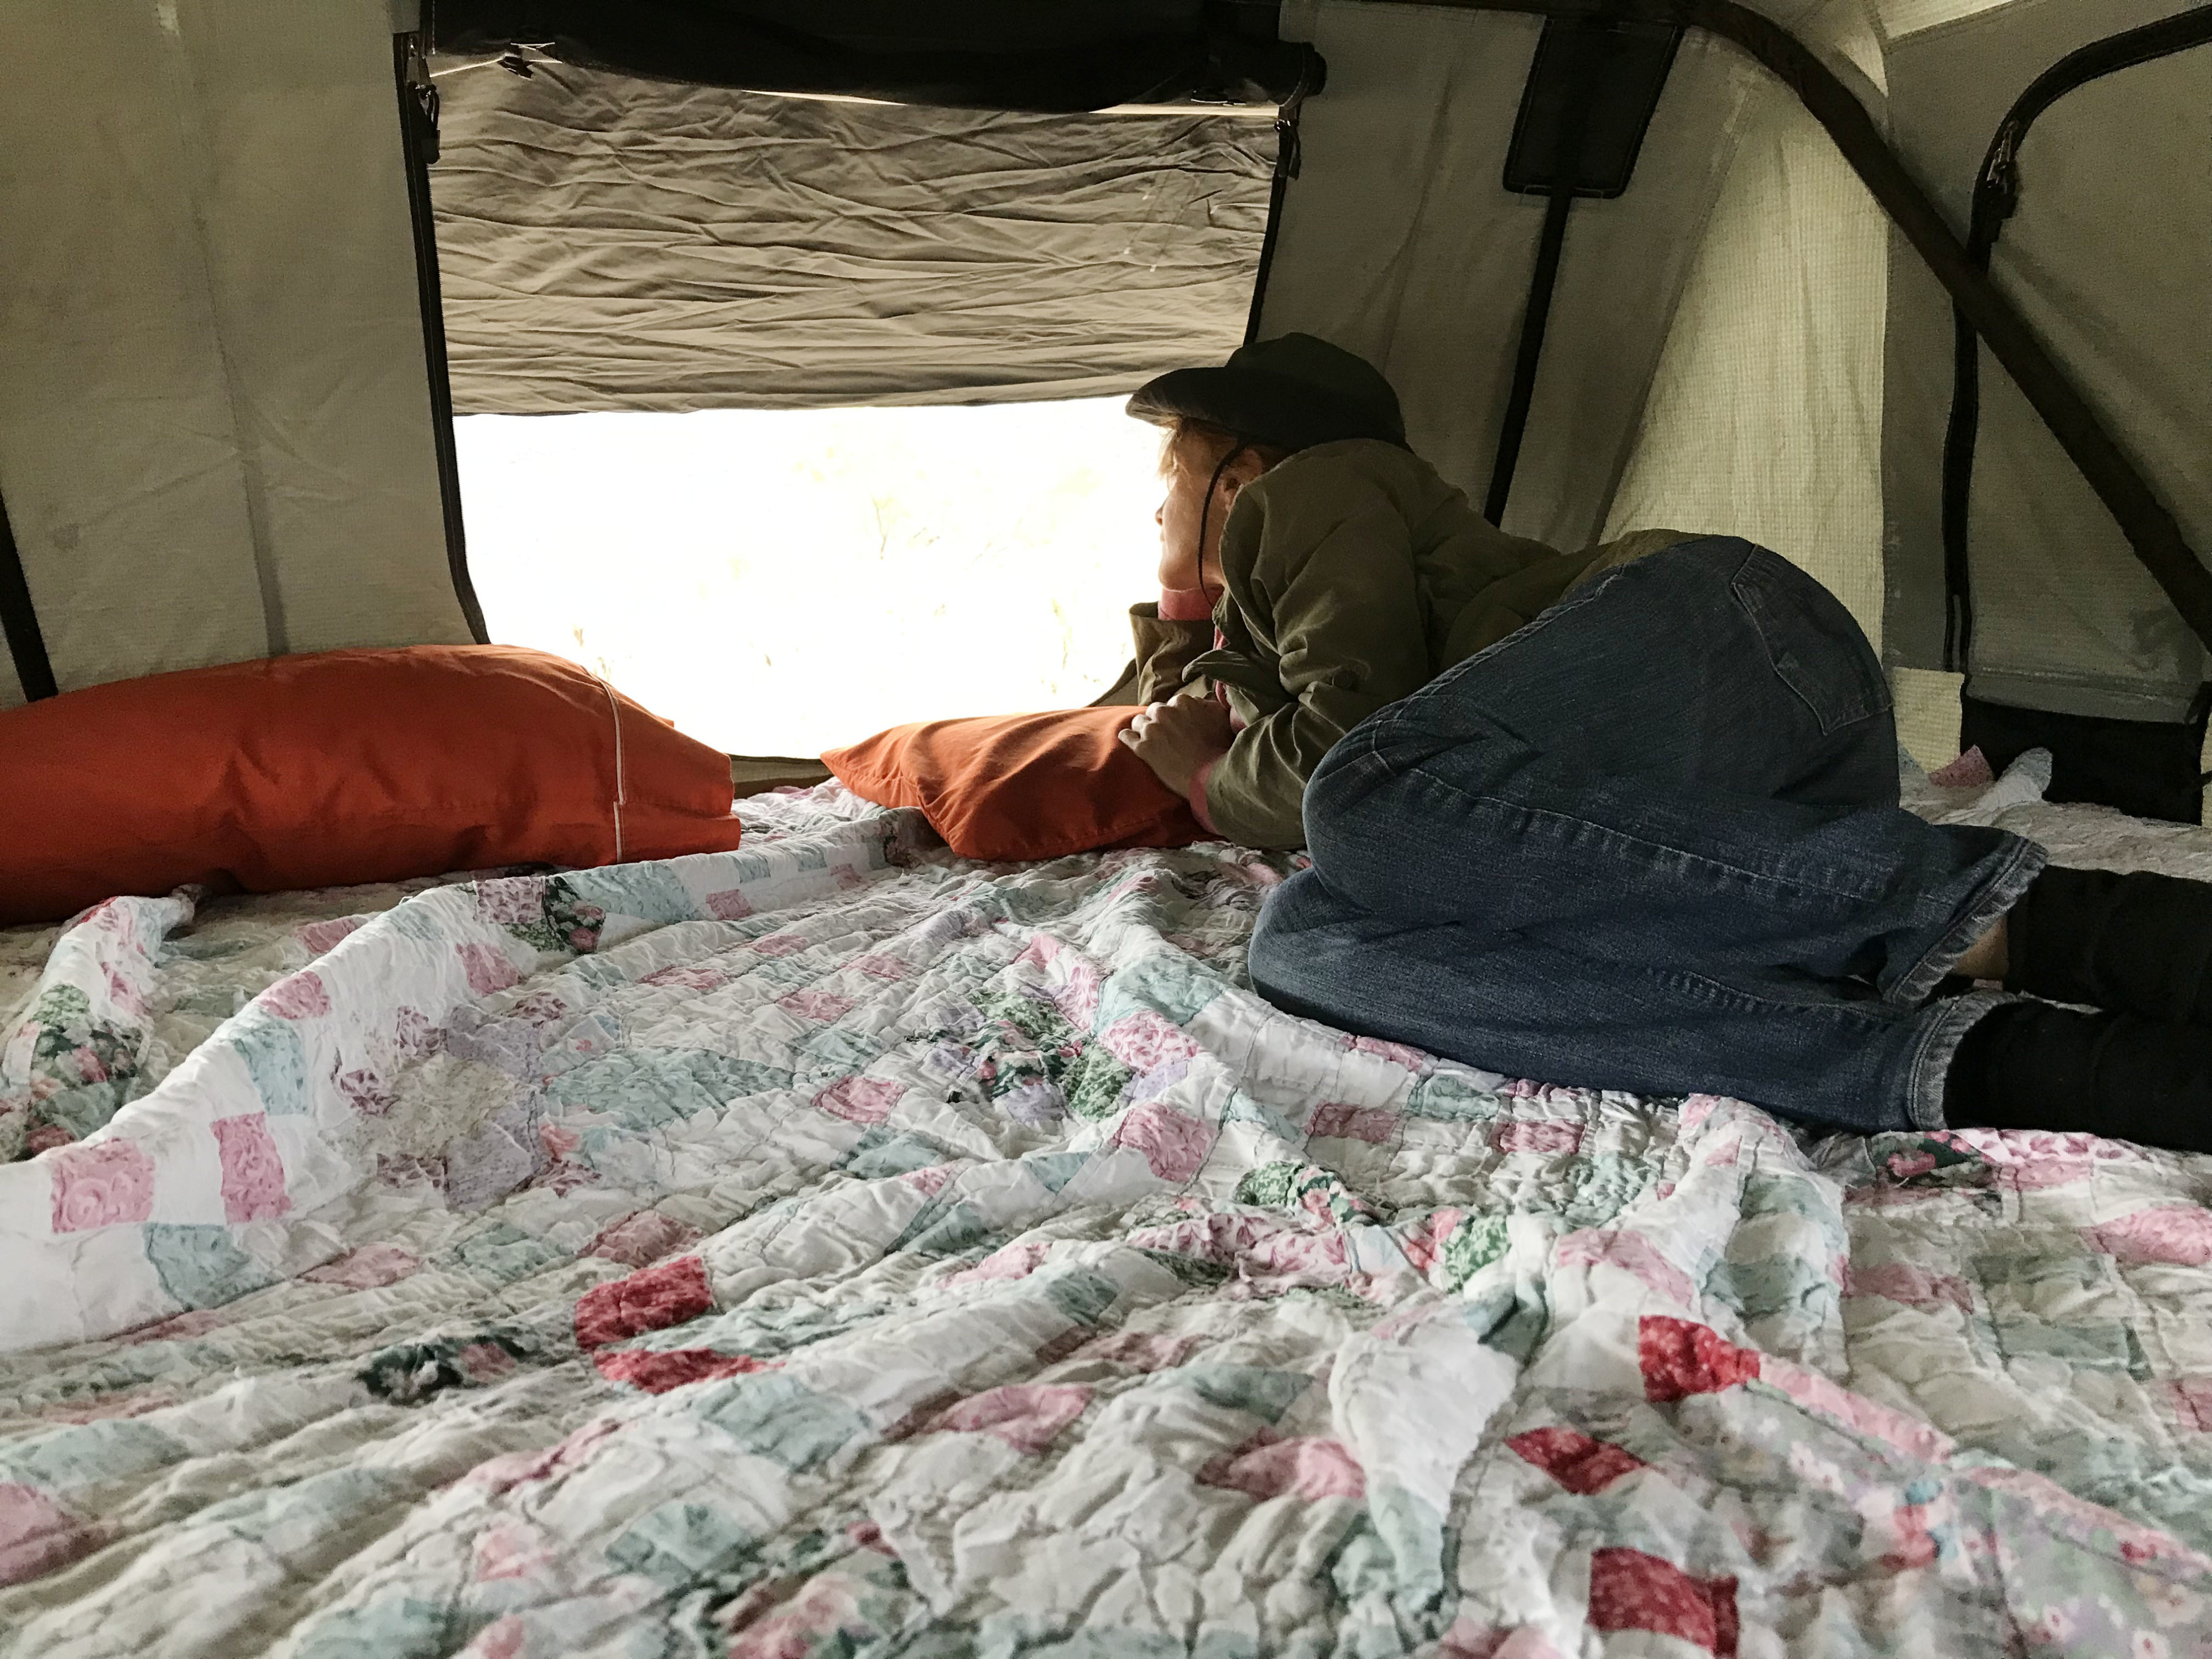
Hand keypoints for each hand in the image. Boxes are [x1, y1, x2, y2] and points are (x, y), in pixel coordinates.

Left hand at [1119, 691, 1233, 796]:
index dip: (1176, 715)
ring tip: (1152, 741)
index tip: (1180, 725)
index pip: (1173, 703)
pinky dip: (1128, 738)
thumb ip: (1207, 704)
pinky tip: (1131, 741)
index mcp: (1182, 702)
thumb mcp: (1221, 718)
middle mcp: (1164, 712)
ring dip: (1143, 729)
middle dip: (1159, 721)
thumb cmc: (1219, 749)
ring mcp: (1151, 729)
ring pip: (1138, 722)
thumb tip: (1199, 701)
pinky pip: (1126, 736)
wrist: (1209, 777)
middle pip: (1154, 711)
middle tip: (1167, 735)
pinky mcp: (1142, 747)